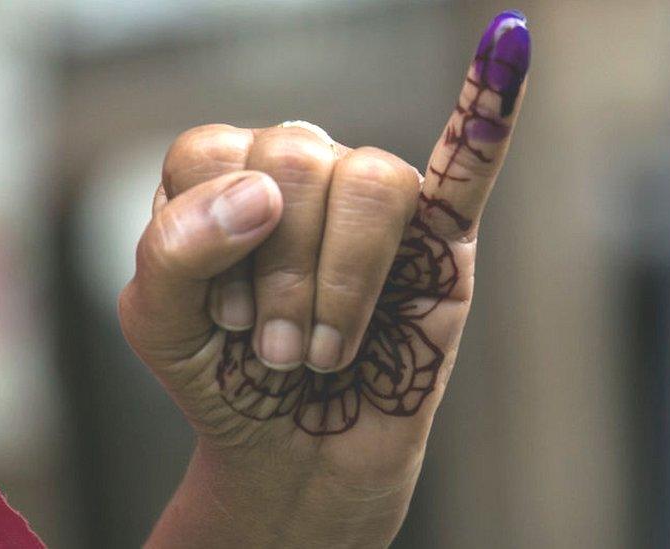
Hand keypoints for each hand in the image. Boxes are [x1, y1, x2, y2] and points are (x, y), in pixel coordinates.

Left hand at [119, 10, 529, 547]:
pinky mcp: (440, 238)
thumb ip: (174, 248)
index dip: (211, 238)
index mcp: (228, 175)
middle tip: (278, 353)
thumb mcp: (162, 324)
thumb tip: (262, 193)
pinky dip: (490, 108)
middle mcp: (302, 171)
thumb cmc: (228, 382)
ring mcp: (372, 203)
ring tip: (327, 350)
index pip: (212, 154)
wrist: (295, 455)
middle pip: (294, 156)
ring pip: (370, 178)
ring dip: (344, 279)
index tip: (223, 318)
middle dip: (281, 272)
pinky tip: (507, 44)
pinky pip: (470, 161)